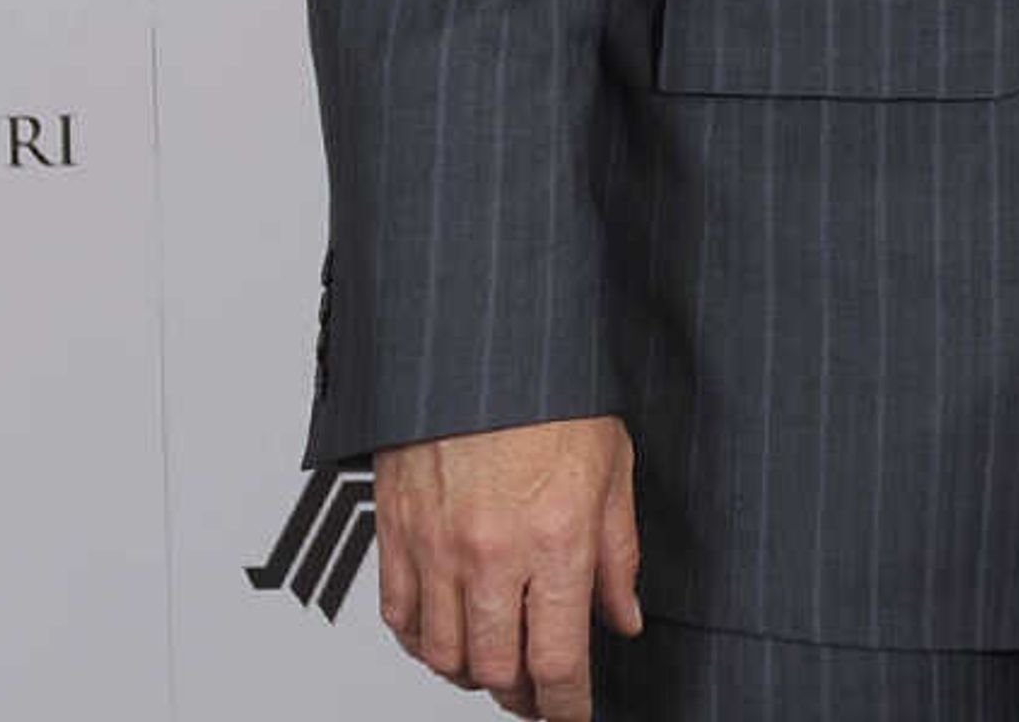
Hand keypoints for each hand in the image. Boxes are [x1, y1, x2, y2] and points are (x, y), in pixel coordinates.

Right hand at [372, 415, 641, 719]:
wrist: (484, 335)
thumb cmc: (553, 390)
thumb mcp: (612, 467)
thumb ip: (617, 553)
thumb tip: (622, 616)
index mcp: (555, 538)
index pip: (557, 660)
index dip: (566, 705)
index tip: (573, 715)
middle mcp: (491, 551)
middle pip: (496, 669)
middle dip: (522, 696)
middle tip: (538, 693)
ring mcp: (436, 544)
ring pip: (442, 654)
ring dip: (471, 674)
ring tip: (495, 666)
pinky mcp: (396, 529)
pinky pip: (397, 615)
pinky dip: (420, 641)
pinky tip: (446, 634)